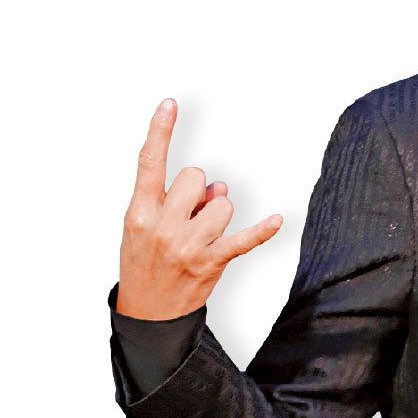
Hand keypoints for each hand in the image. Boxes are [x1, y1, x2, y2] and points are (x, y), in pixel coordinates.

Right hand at [117, 98, 282, 319]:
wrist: (148, 313)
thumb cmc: (146, 263)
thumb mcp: (145, 228)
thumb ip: (176, 200)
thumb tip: (219, 187)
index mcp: (139, 213)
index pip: (150, 164)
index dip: (160, 132)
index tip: (170, 104)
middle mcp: (162, 226)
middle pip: (197, 178)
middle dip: (198, 190)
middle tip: (188, 215)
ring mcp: (187, 245)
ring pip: (223, 204)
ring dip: (218, 215)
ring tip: (202, 236)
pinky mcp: (211, 262)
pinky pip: (242, 240)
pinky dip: (262, 231)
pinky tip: (277, 221)